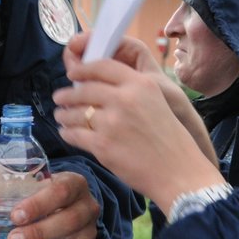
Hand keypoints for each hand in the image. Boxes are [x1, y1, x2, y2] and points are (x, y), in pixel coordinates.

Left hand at [0, 170, 98, 238]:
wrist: (60, 210)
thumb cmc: (32, 199)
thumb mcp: (12, 194)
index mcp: (70, 183)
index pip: (61, 190)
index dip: (40, 203)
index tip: (15, 216)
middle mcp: (86, 207)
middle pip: (71, 220)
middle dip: (41, 233)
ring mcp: (89, 233)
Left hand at [65, 33, 214, 159]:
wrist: (178, 172)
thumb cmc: (170, 140)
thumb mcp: (157, 102)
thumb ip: (131, 91)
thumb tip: (98, 88)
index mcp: (141, 84)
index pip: (102, 66)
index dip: (82, 69)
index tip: (73, 73)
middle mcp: (125, 99)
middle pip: (84, 89)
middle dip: (67, 94)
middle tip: (59, 96)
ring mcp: (112, 122)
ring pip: (76, 113)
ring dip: (64, 114)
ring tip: (60, 115)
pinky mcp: (102, 145)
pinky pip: (75, 135)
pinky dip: (67, 133)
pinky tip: (66, 133)